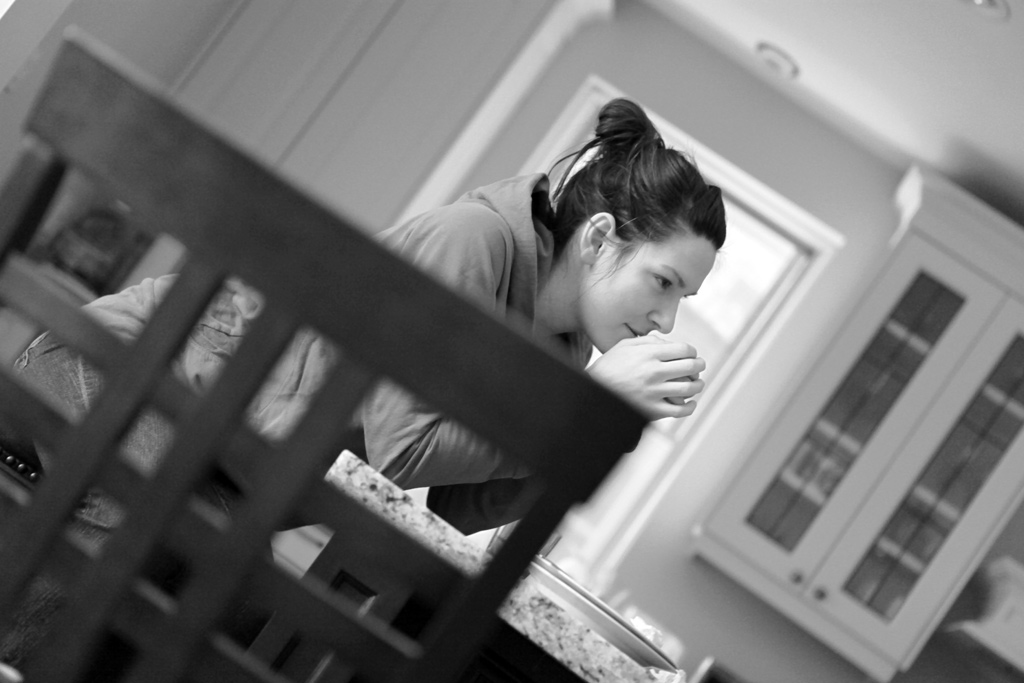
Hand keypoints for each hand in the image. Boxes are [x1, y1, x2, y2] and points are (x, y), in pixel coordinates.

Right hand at [586, 336, 706, 419]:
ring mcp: (654, 392)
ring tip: (697, 384)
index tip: (691, 355)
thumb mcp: (625, 346)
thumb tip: (669, 343)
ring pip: (690, 388)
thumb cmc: (609, 366)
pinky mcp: (652, 410)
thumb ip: (648, 341)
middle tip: (699, 367)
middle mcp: (654, 372)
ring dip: (698, 385)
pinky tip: (690, 402)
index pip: (685, 350)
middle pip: (691, 367)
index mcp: (649, 354)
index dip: (692, 351)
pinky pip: (680, 410)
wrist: (592, 391)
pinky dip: (690, 406)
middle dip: (699, 365)